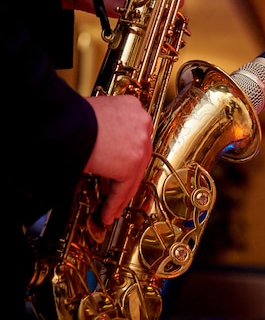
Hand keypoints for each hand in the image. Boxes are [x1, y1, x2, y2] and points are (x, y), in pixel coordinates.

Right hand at [84, 95, 153, 224]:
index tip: (121, 167)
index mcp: (132, 107)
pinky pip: (124, 188)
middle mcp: (141, 123)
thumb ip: (107, 129)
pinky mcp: (132, 162)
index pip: (135, 137)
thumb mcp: (96, 114)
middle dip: (125, 178)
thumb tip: (101, 146)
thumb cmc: (72, 117)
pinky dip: (115, 203)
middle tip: (116, 191)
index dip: (127, 156)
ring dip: (120, 195)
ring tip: (110, 208)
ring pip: (133, 176)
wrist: (68, 122)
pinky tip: (107, 212)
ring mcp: (140, 142)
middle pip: (138, 157)